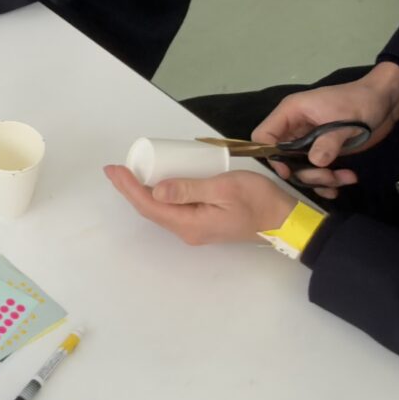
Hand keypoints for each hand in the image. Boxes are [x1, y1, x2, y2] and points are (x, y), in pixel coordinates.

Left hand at [105, 167, 297, 245]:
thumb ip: (190, 189)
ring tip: (130, 173)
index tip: (114, 169)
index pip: (149, 205)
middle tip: (116, 168)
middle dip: (130, 189)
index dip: (129, 187)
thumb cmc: (257, 201)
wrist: (284, 220)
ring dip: (142, 192)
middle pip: (151, 210)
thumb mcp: (224, 189)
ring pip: (161, 210)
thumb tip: (156, 190)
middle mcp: (188, 231)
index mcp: (189, 224)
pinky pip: (173, 209)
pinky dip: (159, 195)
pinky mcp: (203, 222)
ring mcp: (196, 229)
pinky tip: (156, 182)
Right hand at [253, 62, 398, 198]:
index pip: (264, 135)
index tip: (289, 170)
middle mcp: (296, 128)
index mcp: (292, 112)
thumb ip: (328, 142)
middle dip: (304, 173)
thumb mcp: (345, 122)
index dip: (270, 155)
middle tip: (327, 178)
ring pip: (301, 169)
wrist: (386, 101)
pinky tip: (347, 179)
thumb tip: (315, 162)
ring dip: (320, 180)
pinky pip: (316, 171)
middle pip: (283, 159)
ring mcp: (309, 141)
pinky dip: (329, 181)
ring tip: (343, 179)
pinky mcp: (323, 152)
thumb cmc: (362, 102)